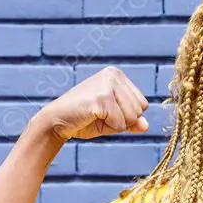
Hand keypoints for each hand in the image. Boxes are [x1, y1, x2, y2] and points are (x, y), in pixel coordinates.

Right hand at [34, 66, 149, 141]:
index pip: (143, 104)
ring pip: (132, 118)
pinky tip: (91, 118)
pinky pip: (119, 124)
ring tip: (95, 116)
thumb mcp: (113, 120)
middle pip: (139, 111)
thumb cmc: (84, 119)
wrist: (56, 121)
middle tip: (98, 115)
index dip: (127, 116)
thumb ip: (132, 122)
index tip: (106, 111)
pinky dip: (107, 128)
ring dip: (114, 124)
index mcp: (117, 75)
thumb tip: (146, 126)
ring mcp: (108, 85)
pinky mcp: (101, 98)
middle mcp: (114, 75)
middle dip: (121, 121)